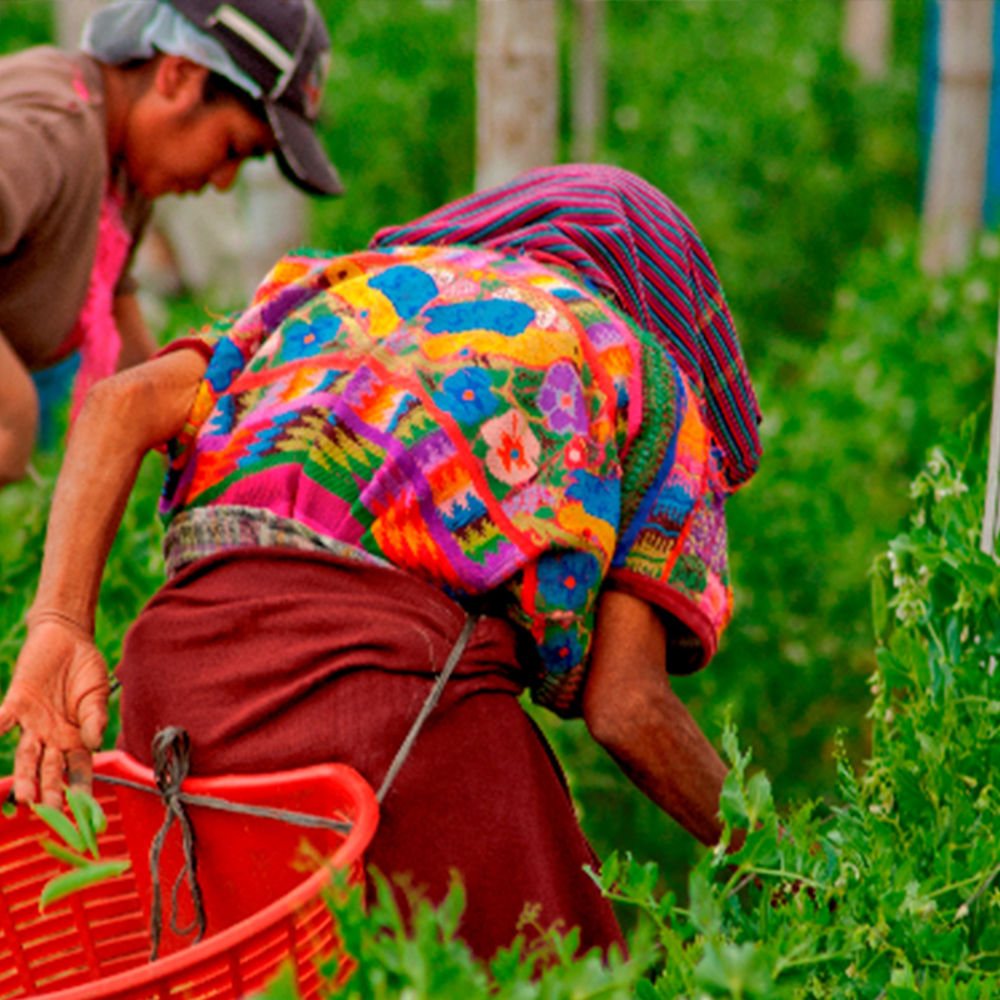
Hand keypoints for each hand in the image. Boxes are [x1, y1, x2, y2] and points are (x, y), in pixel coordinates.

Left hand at [0, 614, 109, 806]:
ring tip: (25, 797)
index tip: (81, 806)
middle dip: (49, 790)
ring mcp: (32, 723)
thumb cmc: (86, 668)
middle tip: (47, 811)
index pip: (78, 769)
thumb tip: (94, 741)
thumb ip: (95, 716)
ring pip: (26, 755)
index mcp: (76, 737)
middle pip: (49, 769)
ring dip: (25, 776)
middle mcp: (51, 737)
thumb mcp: (97, 692)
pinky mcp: (16, 703)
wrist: (66, 636)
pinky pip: (2, 720)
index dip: (79, 787)